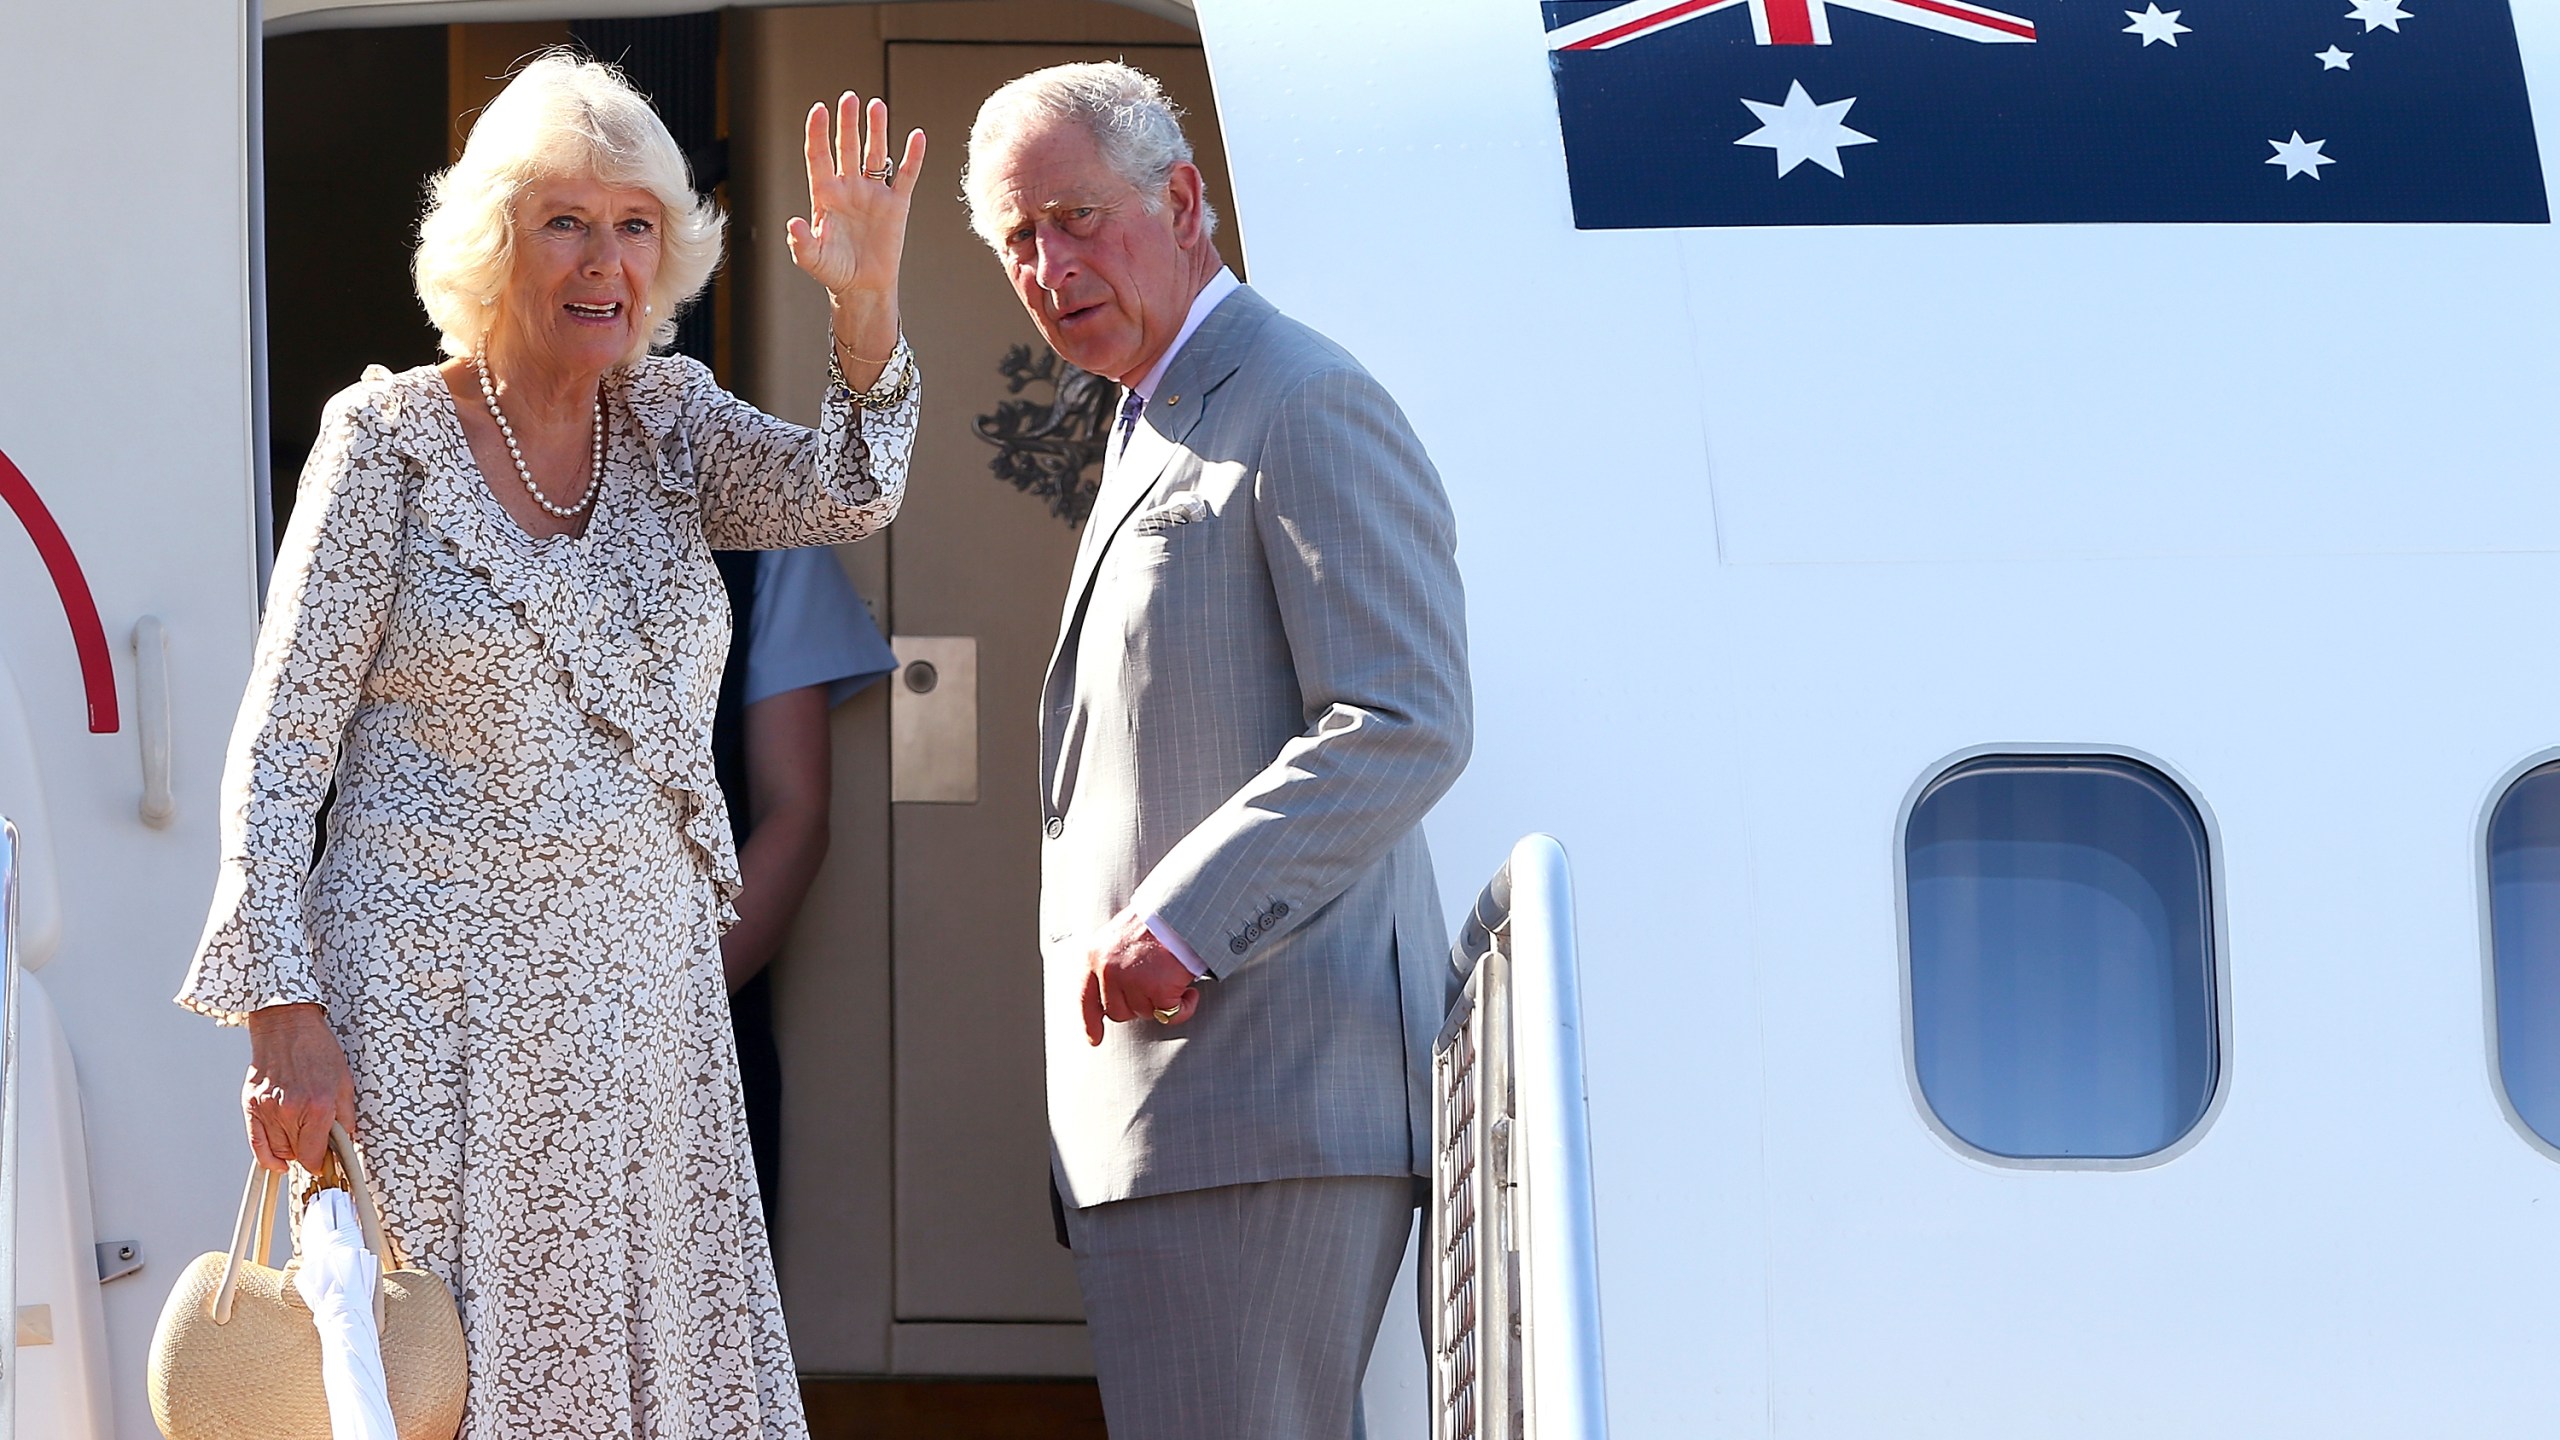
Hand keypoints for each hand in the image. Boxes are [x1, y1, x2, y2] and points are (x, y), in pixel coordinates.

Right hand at [242, 1003, 356, 1172]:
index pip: (314, 1155)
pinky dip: (267, 1157)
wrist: (287, 1026)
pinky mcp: (251, 1105)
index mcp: (318, 1106)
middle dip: (309, 1153)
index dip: (322, 1163)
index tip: (326, 1163)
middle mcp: (290, 1111)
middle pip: (297, 1155)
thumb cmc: (316, 1049)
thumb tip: (347, 1139)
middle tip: (317, 1144)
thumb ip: (346, 1116)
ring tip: (301, 1137)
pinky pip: (256, 1143)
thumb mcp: (344, 1081)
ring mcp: (267, 1109)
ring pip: (278, 1150)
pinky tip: (278, 1162)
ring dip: (291, 1150)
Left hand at [786, 92, 924, 305]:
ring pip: (875, 154)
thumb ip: (800, 241)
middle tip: (849, 98)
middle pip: (847, 147)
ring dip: (875, 130)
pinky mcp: (897, 205)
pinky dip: (913, 156)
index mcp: (825, 195)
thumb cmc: (834, 272)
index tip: (819, 110)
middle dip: (847, 123)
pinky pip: (906, 176)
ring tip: (876, 106)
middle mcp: (849, 188)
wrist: (863, 287)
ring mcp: (873, 194)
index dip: (818, 132)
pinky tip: (917, 137)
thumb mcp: (811, 259)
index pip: (819, 156)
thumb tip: (793, 223)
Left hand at [1080, 908, 1200, 1045]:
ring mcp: (1132, 981)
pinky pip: (1170, 1016)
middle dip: (1137, 1004)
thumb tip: (1111, 999)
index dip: (1090, 1022)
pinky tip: (1190, 992)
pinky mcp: (1158, 990)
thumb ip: (1110, 964)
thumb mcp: (1118, 937)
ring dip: (1161, 1002)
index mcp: (1095, 956)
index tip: (1094, 1039)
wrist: (1182, 911)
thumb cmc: (1157, 922)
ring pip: (1145, 1013)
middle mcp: (1108, 970)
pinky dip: (1184, 1008)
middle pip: (1117, 1012)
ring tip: (1172, 976)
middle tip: (1155, 984)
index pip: (1086, 997)